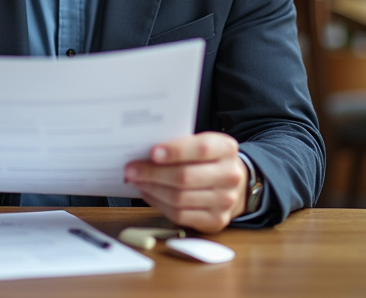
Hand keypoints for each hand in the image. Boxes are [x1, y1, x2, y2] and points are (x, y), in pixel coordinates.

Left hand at [124, 132, 248, 232]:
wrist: (234, 185)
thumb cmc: (208, 160)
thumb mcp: (200, 144)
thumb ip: (180, 145)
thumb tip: (144, 153)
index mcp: (226, 149)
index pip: (201, 149)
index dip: (175, 151)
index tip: (152, 153)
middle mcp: (230, 175)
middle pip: (185, 176)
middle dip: (153, 173)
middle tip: (131, 169)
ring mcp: (225, 201)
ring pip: (179, 198)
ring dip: (152, 189)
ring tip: (136, 181)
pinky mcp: (216, 221)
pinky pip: (180, 215)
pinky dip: (158, 204)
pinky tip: (148, 193)